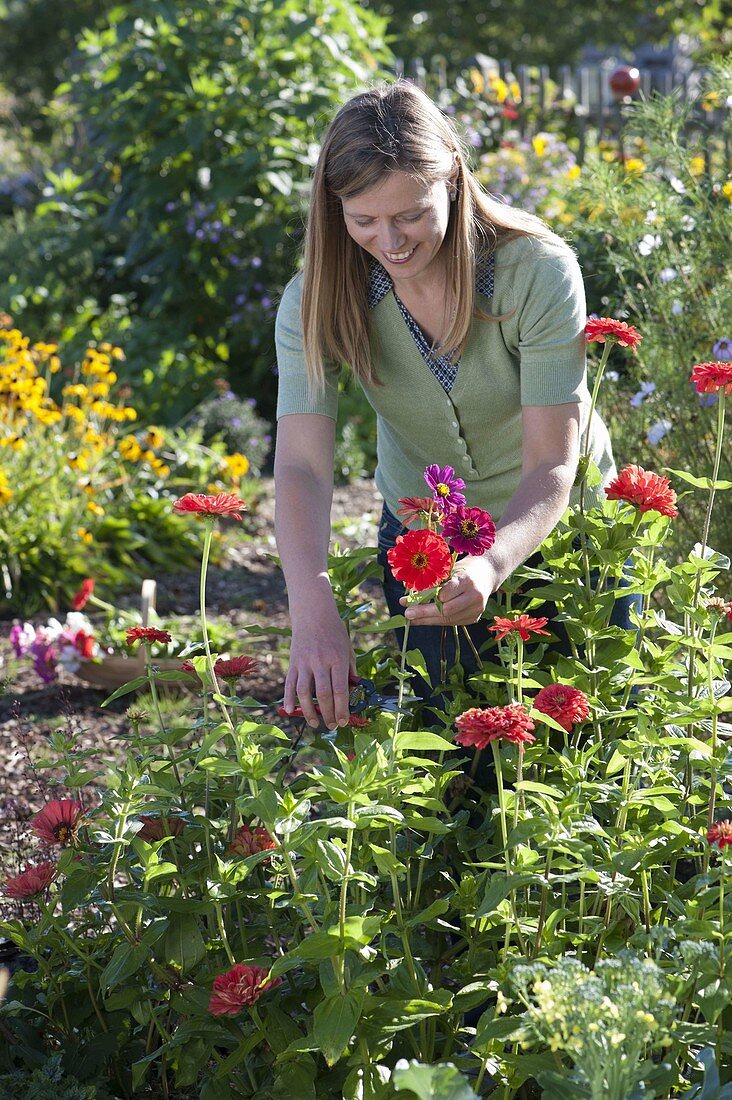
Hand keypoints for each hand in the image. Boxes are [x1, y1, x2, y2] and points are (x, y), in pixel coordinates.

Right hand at [283, 599, 355, 729]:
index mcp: (337, 659)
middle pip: (324, 694)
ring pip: (304, 692)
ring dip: (309, 712)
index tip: (344, 721)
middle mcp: (320, 662)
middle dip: (328, 714)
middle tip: (332, 726)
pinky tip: (291, 711)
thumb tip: (352, 695)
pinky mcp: (293, 663)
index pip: (340, 690)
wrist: (313, 614)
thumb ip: (349, 672)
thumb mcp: (347, 650)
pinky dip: (289, 699)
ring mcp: (304, 663)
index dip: (342, 709)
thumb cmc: (334, 633)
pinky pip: (289, 684)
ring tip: (316, 723)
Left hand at [401, 556, 497, 626]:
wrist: (487, 574)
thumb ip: (435, 583)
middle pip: (446, 610)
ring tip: (411, 619)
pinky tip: (423, 620)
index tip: (408, 601)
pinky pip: (452, 622)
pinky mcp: (474, 617)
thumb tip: (410, 597)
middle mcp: (474, 596)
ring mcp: (477, 609)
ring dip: (427, 620)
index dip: (426, 599)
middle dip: (424, 613)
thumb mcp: (450, 570)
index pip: (445, 593)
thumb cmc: (464, 569)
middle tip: (407, 614)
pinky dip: (436, 621)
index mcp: (467, 580)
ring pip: (448, 619)